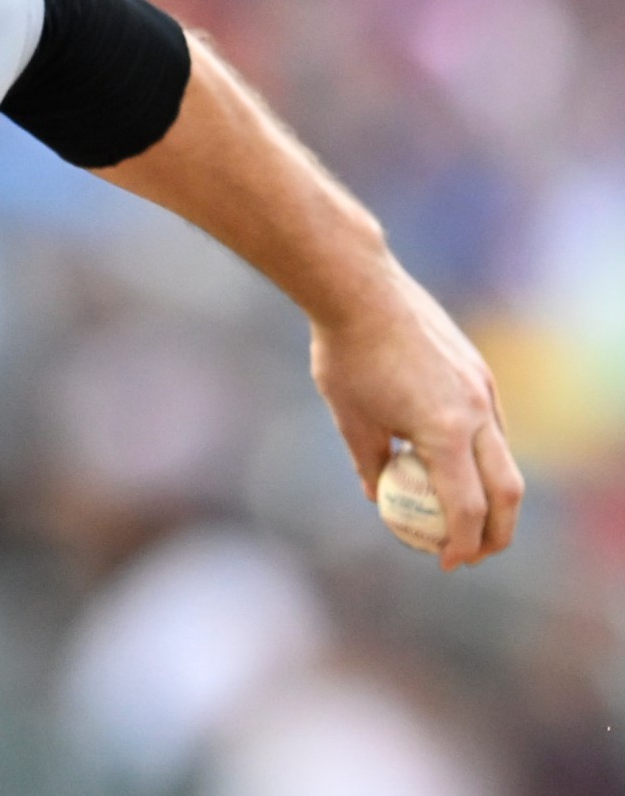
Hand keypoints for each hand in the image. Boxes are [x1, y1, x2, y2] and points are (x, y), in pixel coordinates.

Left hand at [307, 268, 523, 569]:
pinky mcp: (479, 372)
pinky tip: (454, 462)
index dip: (461, 544)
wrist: (359, 289)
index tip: (447, 563)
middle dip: (497, 531)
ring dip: (494, 493)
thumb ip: (370, 464)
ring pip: (504, 457)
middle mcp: (476, 412)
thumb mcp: (349, 419)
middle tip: (474, 554)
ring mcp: (483, 389)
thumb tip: (378, 497)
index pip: (466, 508)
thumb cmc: (345, 355)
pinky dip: (482, 455)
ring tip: (469, 515)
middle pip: (506, 490)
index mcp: (445, 431)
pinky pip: (492, 426)